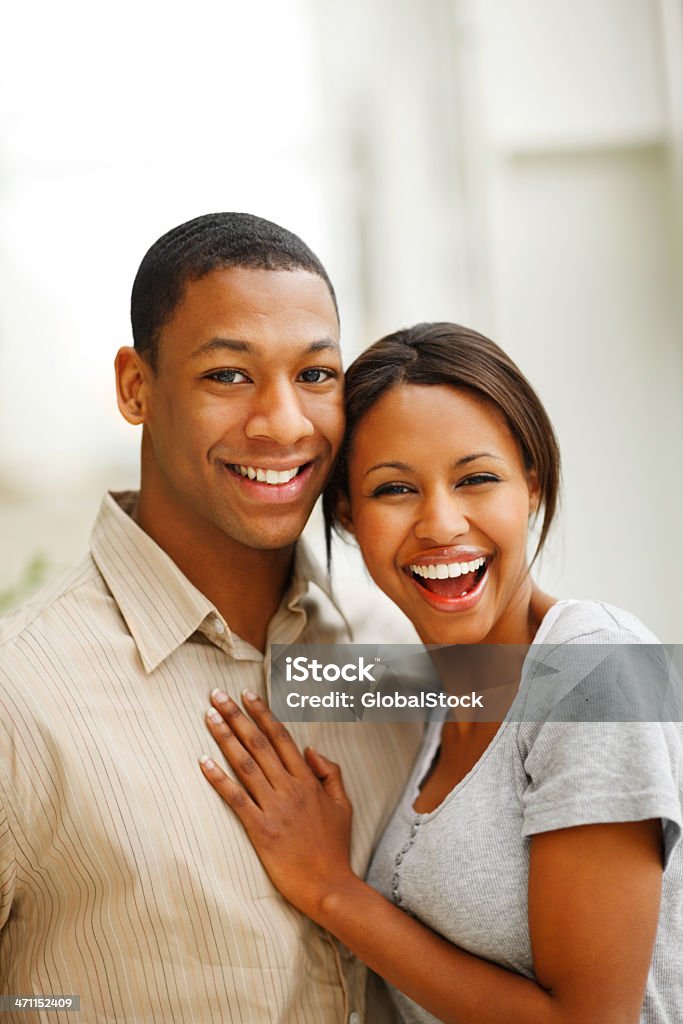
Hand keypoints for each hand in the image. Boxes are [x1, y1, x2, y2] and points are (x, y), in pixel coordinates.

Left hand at [200, 689, 355, 920]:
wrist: (329, 886)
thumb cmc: (335, 847)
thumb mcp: (343, 804)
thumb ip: (329, 772)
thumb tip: (311, 749)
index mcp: (307, 780)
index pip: (281, 737)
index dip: (262, 714)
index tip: (246, 695)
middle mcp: (289, 788)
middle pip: (258, 743)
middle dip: (236, 716)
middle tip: (216, 694)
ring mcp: (274, 808)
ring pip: (245, 764)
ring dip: (224, 737)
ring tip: (208, 717)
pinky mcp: (260, 830)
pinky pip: (236, 798)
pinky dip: (218, 779)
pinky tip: (202, 762)